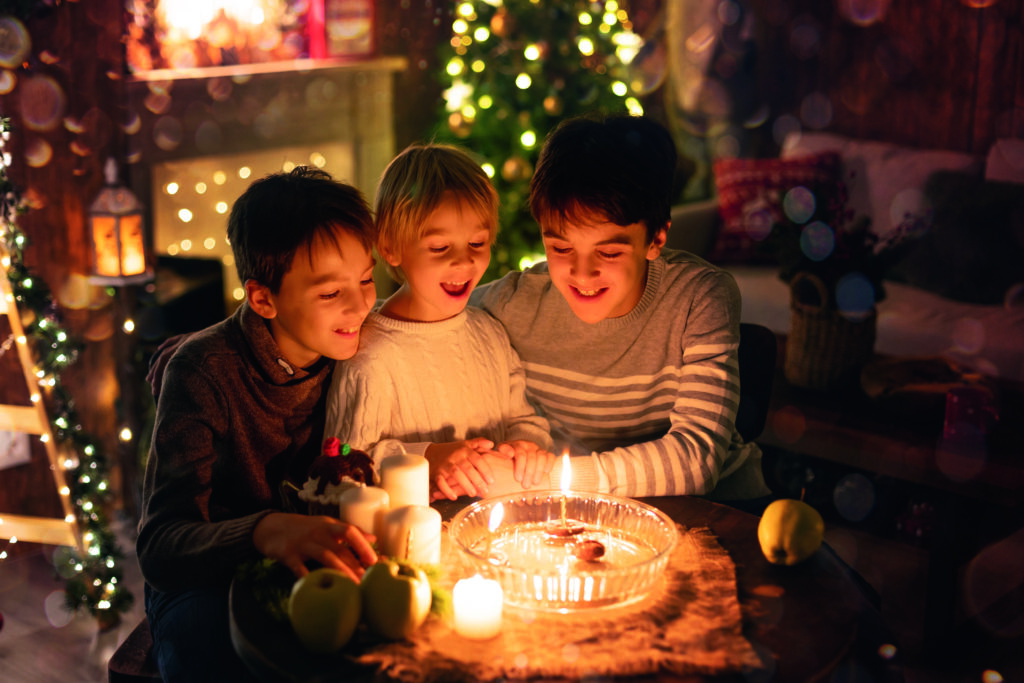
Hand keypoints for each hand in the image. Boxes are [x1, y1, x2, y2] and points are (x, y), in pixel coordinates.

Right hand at [253, 512, 376, 582]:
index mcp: (329, 526)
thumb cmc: (305, 528)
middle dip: (355, 565)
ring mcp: (303, 544)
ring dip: (340, 572)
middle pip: (340, 548)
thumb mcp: (326, 524)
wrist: (272, 527)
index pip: (350, 531)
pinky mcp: (288, 555)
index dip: (362, 545)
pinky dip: (308, 577)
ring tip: (352, 587)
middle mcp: (318, 533)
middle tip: (367, 582)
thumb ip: (348, 531)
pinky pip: (299, 567)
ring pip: (325, 557)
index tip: (374, 560)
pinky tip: (318, 587)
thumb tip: (374, 538)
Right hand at [425, 437, 498, 499]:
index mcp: (465, 450)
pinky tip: (454, 497)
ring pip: (456, 475)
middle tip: (485, 491)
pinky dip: (447, 490)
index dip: (485, 470)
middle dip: (477, 481)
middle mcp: (456, 457)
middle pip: (468, 469)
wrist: (431, 453)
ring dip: (465, 485)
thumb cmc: (453, 451)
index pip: (478, 459)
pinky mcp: (436, 473)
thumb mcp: (465, 444)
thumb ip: (479, 443)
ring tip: (473, 494)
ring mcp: (445, 465)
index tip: (491, 481)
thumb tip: (491, 444)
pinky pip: (441, 482)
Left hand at [496, 440, 554, 486]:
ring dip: (539, 471)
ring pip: (541, 457)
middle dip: (529, 472)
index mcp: (516, 445)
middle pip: (531, 457)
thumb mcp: (502, 453)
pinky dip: (549, 463)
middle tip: (525, 486)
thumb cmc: (509, 456)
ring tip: (535, 483)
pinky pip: (550, 456)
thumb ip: (502, 452)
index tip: (518, 479)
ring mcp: (538, 449)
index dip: (520, 466)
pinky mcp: (546, 453)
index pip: (520, 453)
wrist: (520, 449)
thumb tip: (509, 454)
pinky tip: (546, 472)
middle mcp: (528, 445)